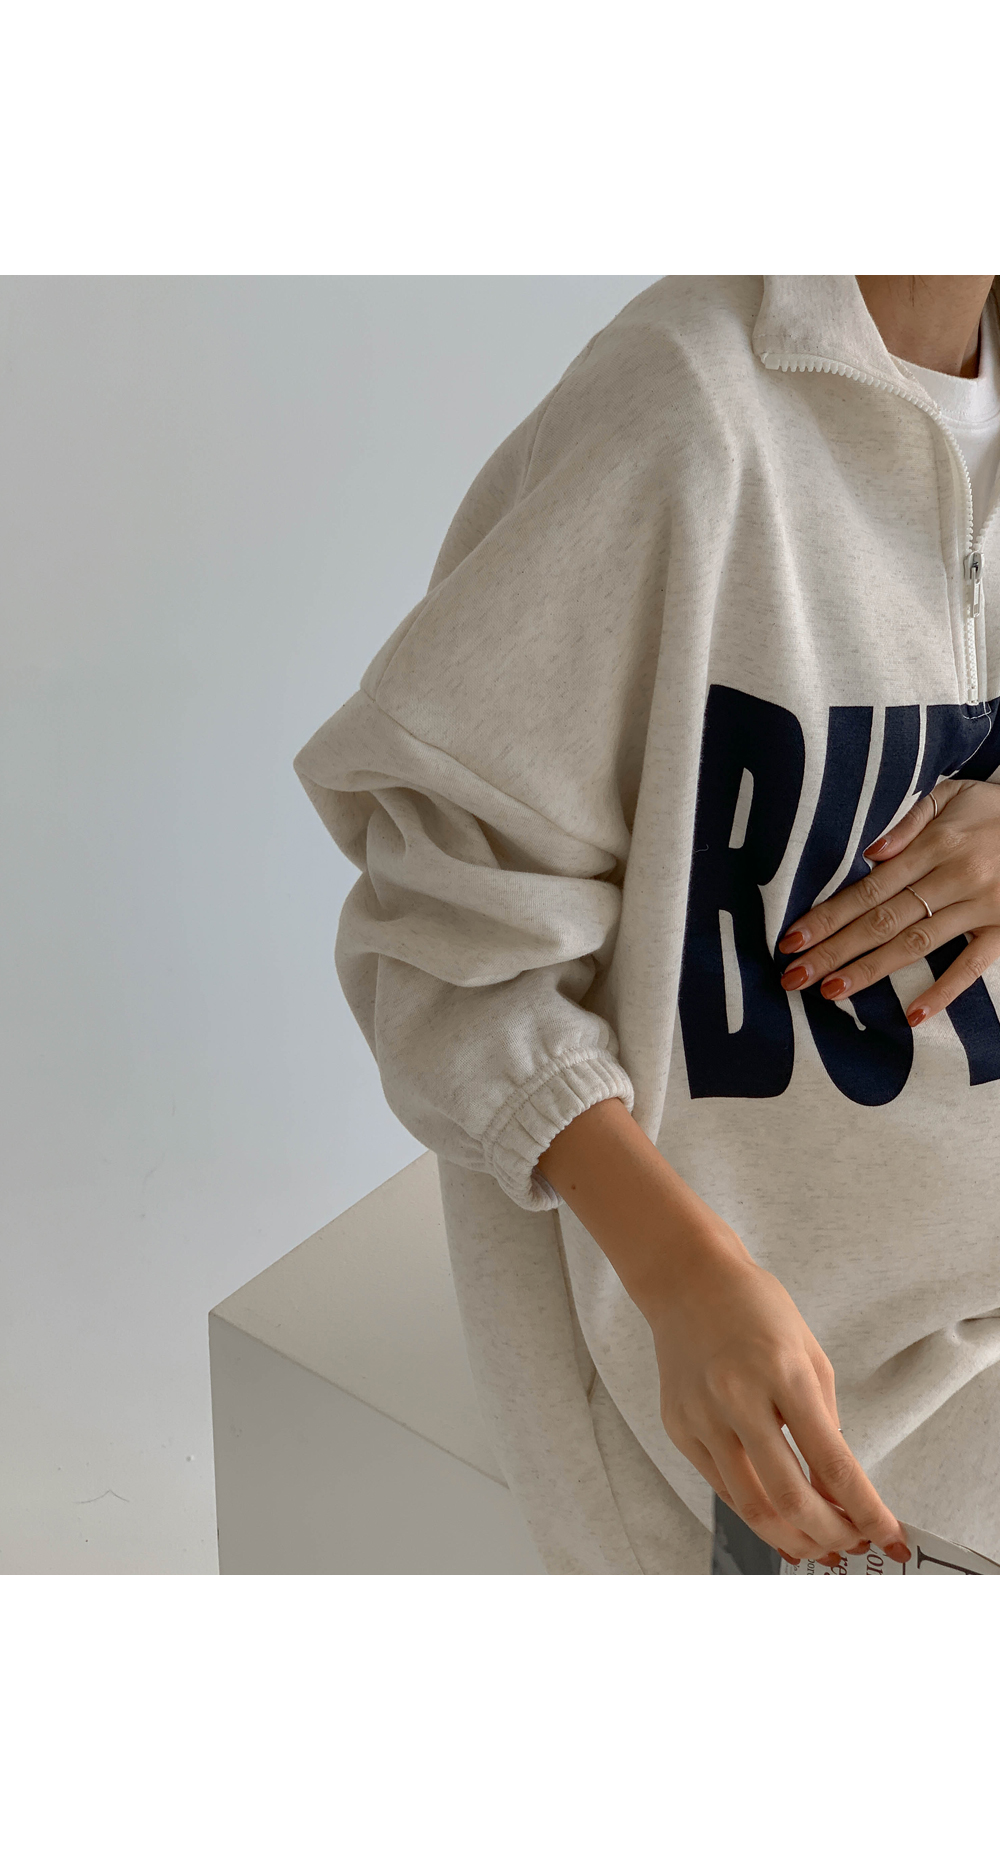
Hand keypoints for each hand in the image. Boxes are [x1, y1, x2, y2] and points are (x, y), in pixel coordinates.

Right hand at [648, 1226, 910, 1566]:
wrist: (688, 1280)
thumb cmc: (753, 1308)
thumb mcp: (809, 1355)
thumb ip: (825, 1421)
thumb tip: (837, 1488)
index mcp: (783, 1372)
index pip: (833, 1462)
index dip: (866, 1510)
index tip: (887, 1535)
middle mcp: (737, 1397)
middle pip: (790, 1497)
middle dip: (830, 1535)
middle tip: (852, 1545)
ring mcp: (701, 1416)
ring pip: (751, 1506)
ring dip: (793, 1538)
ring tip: (818, 1547)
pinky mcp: (679, 1428)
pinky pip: (722, 1488)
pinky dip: (755, 1514)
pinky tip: (779, 1524)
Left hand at [777, 778, 999, 1024]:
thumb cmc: (995, 809)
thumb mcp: (953, 794)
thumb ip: (908, 822)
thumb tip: (868, 854)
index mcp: (937, 844)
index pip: (870, 889)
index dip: (828, 916)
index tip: (792, 939)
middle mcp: (955, 878)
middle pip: (883, 921)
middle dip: (834, 950)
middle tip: (793, 976)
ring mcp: (981, 908)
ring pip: (917, 945)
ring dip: (871, 971)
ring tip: (830, 991)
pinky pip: (972, 967)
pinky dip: (944, 993)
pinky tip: (912, 1016)